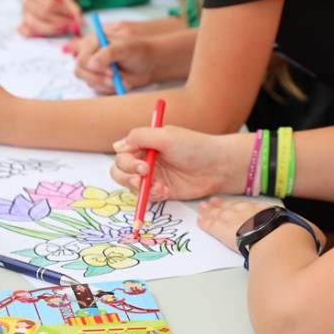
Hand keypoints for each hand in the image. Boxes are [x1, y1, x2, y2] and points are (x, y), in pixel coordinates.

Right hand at [18, 0, 81, 36]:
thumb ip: (74, 9)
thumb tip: (80, 23)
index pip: (49, 4)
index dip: (63, 13)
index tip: (74, 17)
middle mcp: (27, 0)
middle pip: (43, 15)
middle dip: (60, 22)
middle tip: (73, 25)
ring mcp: (24, 13)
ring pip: (35, 25)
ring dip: (53, 29)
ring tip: (65, 29)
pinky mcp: (24, 23)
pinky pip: (28, 32)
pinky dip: (40, 34)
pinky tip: (52, 32)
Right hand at [72, 33, 157, 92]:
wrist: (148, 64)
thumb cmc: (138, 51)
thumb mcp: (125, 48)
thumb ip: (108, 54)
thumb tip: (92, 65)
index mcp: (93, 42)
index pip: (83, 58)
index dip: (94, 67)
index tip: (112, 71)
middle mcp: (90, 54)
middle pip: (80, 71)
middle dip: (98, 78)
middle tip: (115, 80)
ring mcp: (93, 68)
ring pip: (88, 82)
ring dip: (106, 85)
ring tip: (124, 81)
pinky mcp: (98, 79)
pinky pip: (97, 89)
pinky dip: (110, 89)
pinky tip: (122, 83)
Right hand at [111, 125, 242, 200]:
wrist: (216, 166)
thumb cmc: (194, 146)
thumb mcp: (166, 136)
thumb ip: (140, 137)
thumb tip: (116, 146)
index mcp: (145, 143)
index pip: (122, 153)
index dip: (127, 161)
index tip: (142, 165)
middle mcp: (145, 159)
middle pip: (120, 171)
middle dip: (127, 176)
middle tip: (144, 177)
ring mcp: (152, 176)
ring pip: (130, 186)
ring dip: (140, 188)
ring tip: (158, 187)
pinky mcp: (160, 191)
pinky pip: (145, 197)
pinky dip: (151, 196)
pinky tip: (164, 192)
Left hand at [197, 197, 326, 253]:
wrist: (282, 241)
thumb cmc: (297, 238)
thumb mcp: (311, 233)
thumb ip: (309, 233)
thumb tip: (317, 238)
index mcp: (270, 212)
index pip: (253, 208)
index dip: (242, 206)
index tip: (238, 204)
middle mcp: (252, 212)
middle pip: (234, 207)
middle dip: (222, 205)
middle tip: (211, 202)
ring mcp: (238, 220)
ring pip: (221, 214)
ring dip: (211, 211)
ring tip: (203, 209)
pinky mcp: (226, 232)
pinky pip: (213, 226)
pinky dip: (205, 223)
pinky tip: (200, 221)